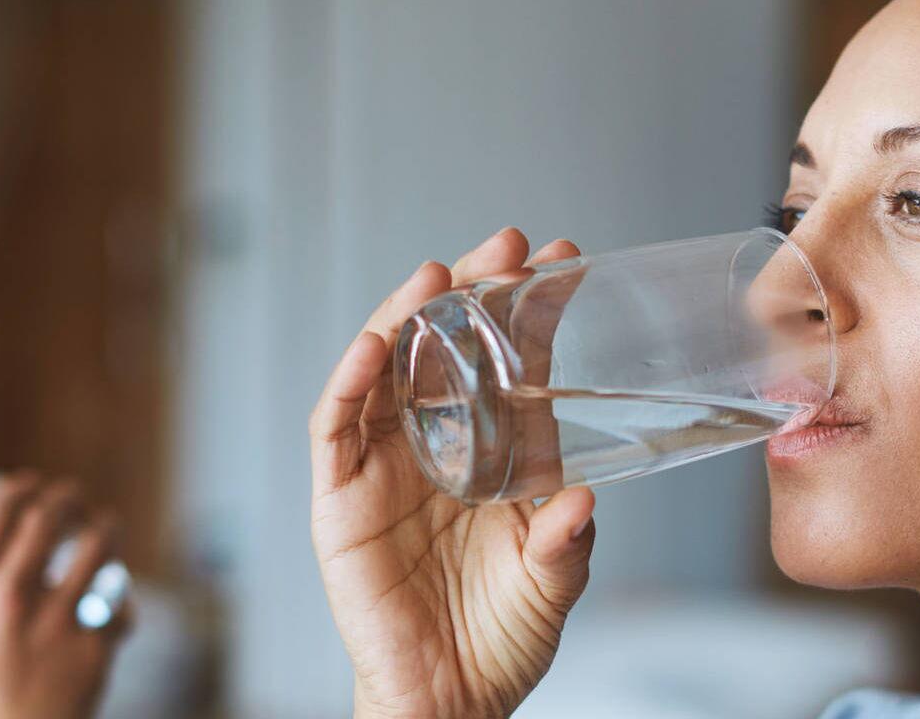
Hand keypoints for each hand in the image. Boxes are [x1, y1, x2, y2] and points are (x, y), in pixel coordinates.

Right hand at [0, 476, 128, 718]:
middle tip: (76, 502)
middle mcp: (7, 594)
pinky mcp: (93, 647)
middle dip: (68, 500)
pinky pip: (118, 605)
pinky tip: (114, 611)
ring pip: (98, 543)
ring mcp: (54, 619)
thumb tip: (8, 561)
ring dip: (105, 531)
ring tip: (106, 530)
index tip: (35, 486)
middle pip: (50, 514)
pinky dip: (118, 606)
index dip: (22, 489)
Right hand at [310, 228, 598, 718]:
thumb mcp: (553, 584)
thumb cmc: (500, 640)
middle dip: (471, 292)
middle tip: (507, 246)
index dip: (531, 311)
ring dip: (405, 317)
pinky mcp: (339, 499)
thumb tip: (583, 498)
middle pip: (444, 348)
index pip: (510, 365)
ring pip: (385, 371)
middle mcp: (435, 447)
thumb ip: (568, 540)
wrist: (448, 702)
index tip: (564, 262)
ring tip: (437, 276)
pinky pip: (336, 428)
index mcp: (493, 455)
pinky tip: (372, 344)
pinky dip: (349, 381)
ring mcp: (382, 468)